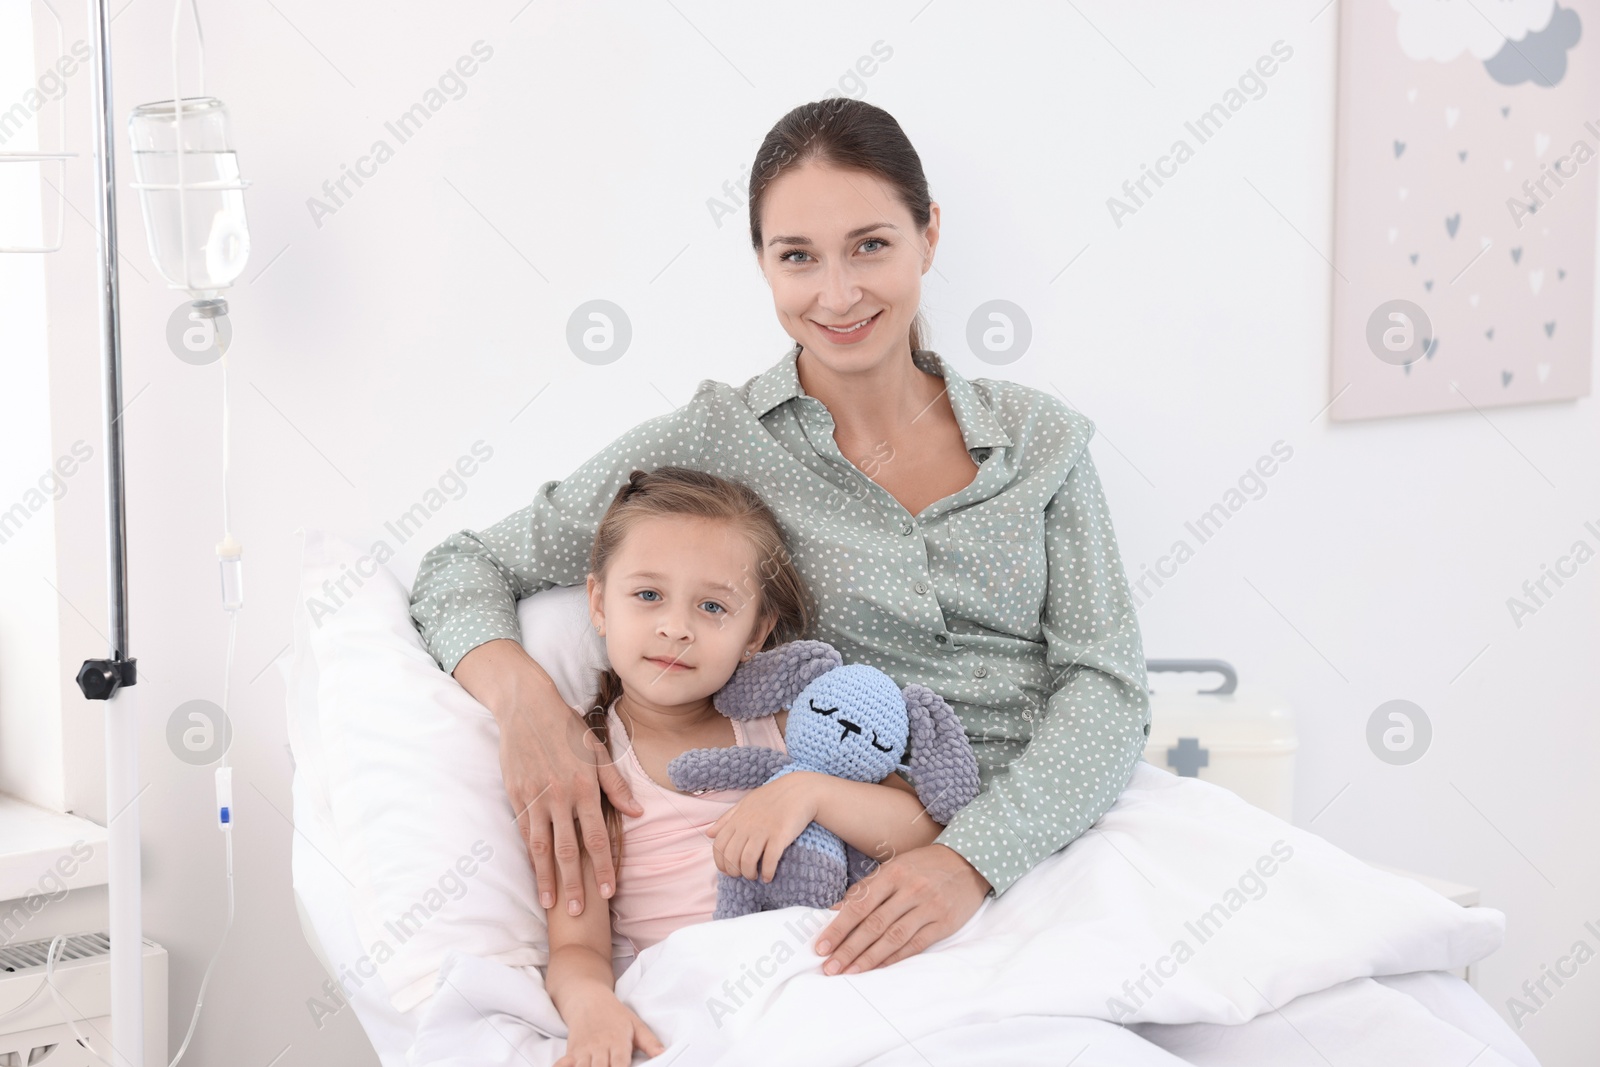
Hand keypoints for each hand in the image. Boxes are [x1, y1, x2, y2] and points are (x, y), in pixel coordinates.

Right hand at [452, 639, 642, 917]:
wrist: (527, 708)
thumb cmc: (567, 729)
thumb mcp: (598, 752)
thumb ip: (616, 785)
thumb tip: (638, 814)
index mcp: (585, 787)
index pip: (597, 837)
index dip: (605, 867)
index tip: (610, 892)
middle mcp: (560, 797)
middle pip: (569, 850)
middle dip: (575, 884)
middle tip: (580, 912)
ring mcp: (535, 798)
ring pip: (542, 847)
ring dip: (547, 878)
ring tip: (552, 904)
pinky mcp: (515, 796)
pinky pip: (524, 832)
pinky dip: (530, 855)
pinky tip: (535, 873)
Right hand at [554, 990, 664, 1066]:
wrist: (588, 999)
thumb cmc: (614, 1015)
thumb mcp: (635, 1024)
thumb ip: (649, 1042)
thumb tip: (663, 1054)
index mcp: (618, 1041)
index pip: (620, 1064)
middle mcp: (600, 1048)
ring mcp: (584, 1050)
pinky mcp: (571, 1052)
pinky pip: (564, 1064)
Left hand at [707, 773, 818, 881]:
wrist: (801, 790)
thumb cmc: (772, 797)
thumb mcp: (746, 803)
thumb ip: (727, 818)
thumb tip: (709, 833)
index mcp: (737, 818)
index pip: (719, 846)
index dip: (721, 862)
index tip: (728, 870)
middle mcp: (747, 825)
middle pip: (732, 856)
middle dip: (734, 871)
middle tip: (743, 874)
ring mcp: (763, 830)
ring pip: (748, 861)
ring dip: (749, 874)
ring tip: (755, 876)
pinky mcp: (780, 836)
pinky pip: (769, 860)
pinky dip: (767, 872)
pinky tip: (769, 877)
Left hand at [814, 843, 989, 974]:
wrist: (968, 862)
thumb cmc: (924, 866)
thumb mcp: (894, 868)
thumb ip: (865, 889)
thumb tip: (834, 910)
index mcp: (892, 873)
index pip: (859, 905)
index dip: (838, 928)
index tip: (821, 946)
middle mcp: (909, 889)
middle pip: (873, 924)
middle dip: (848, 948)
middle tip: (829, 967)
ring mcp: (928, 906)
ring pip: (892, 937)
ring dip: (868, 958)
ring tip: (849, 971)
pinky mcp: (944, 922)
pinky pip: (915, 945)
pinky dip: (894, 958)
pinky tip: (878, 968)